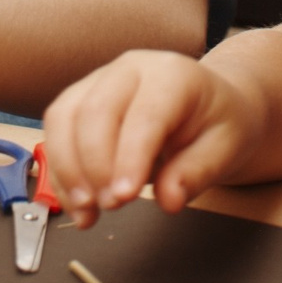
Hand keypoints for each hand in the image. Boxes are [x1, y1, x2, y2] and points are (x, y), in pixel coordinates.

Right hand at [41, 49, 248, 224]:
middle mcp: (130, 69)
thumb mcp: (226, 149)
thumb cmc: (218, 123)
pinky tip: (78, 205)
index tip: (125, 196)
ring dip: (68, 171)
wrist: (210, 107)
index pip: (145, 114)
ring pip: (64, 118)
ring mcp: (99, 81)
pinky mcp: (79, 101)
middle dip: (94, 165)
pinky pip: (56, 133)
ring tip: (87, 213)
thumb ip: (197, 173)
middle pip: (95, 111)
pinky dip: (60, 174)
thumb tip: (169, 200)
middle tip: (111, 206)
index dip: (131, 156)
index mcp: (172, 74)